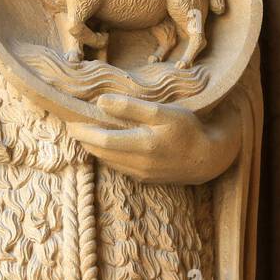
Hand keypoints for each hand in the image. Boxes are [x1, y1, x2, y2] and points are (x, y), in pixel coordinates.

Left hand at [66, 95, 240, 185]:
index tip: (70, 120)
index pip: (102, 141)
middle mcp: (138, 164)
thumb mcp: (164, 112)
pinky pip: (118, 166)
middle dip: (83, 139)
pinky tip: (107, 144)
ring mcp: (140, 174)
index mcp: (142, 145)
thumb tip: (102, 101)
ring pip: (107, 161)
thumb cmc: (188, 130)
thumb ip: (132, 107)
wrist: (208, 159)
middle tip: (71, 124)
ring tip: (85, 131)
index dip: (83, 131)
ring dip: (93, 147)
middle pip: (100, 152)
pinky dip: (107, 155)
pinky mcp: (144, 179)